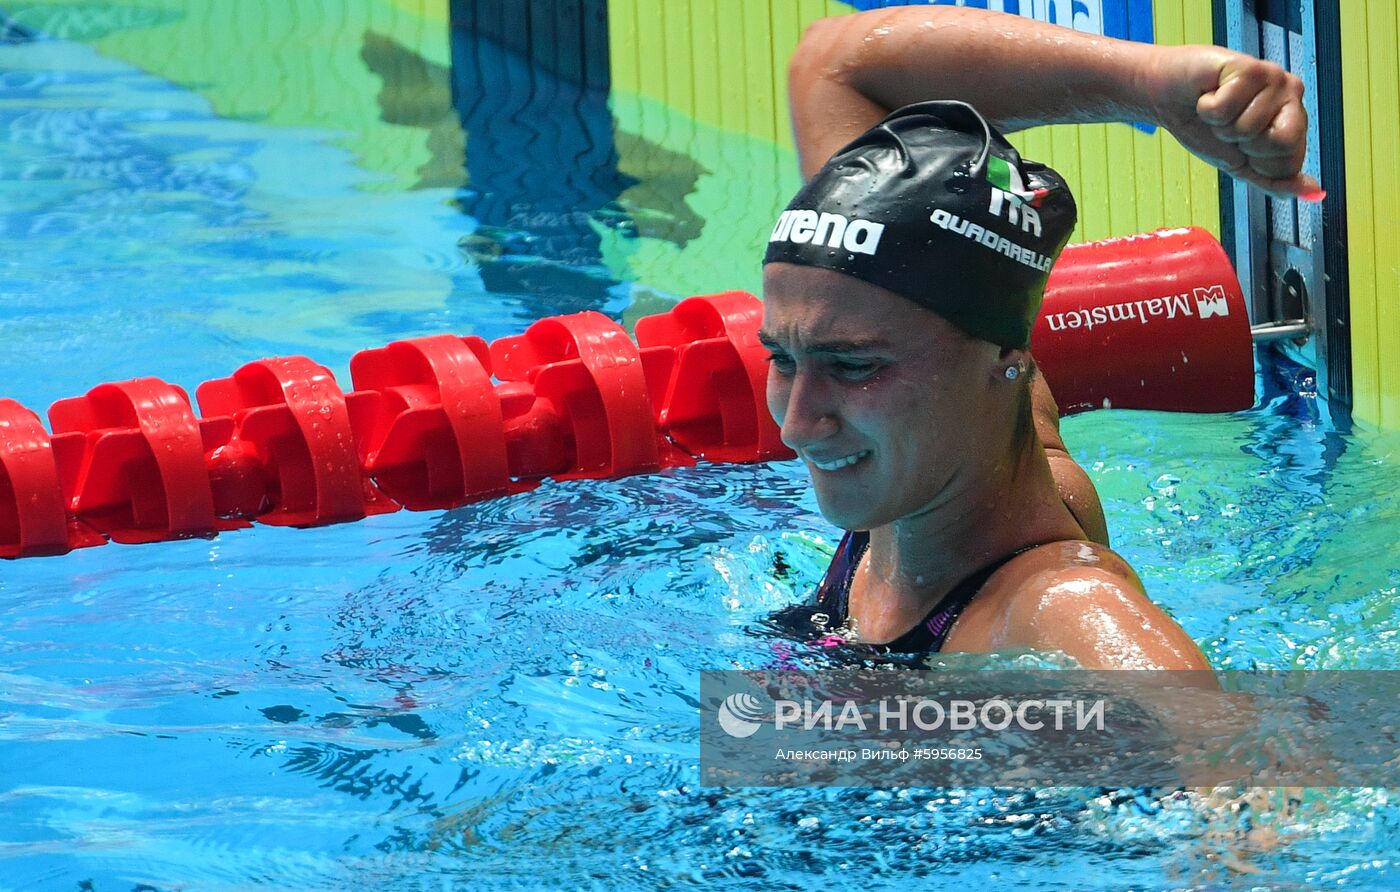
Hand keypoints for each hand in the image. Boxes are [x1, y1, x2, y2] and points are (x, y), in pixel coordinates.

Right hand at [1142, 45, 1320, 199]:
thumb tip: (1314, 193)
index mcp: (1294, 120)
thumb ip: (1274, 180)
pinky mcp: (1248, 66)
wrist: (1168, 98)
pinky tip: (1208, 94)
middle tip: (1230, 127)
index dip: (1255, 163)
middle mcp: (1291, 95)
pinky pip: (1226, 108)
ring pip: (1248, 127)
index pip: (1289, 164)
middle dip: (1242, 145)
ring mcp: (1272, 77)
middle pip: (1279, 144)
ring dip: (1220, 125)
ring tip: (1217, 109)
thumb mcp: (1240, 165)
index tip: (1240, 146)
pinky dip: (1207, 108)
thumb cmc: (1204, 127)